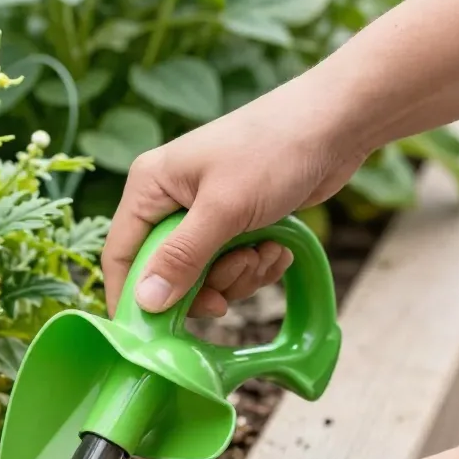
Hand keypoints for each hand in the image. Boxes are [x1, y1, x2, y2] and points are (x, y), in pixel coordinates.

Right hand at [103, 80, 368, 316]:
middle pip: (166, 272)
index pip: (121, 254)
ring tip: (265, 251)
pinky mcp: (234, 222)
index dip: (131, 297)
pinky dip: (254, 266)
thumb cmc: (275, 150)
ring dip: (237, 276)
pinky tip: (277, 248)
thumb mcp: (224, 210)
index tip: (150, 335)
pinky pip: (230, 265)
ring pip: (202, 275)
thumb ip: (181, 258)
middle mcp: (169, 200)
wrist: (338, 122)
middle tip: (237, 275)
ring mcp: (202, 212)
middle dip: (205, 284)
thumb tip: (146, 303)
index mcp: (149, 187)